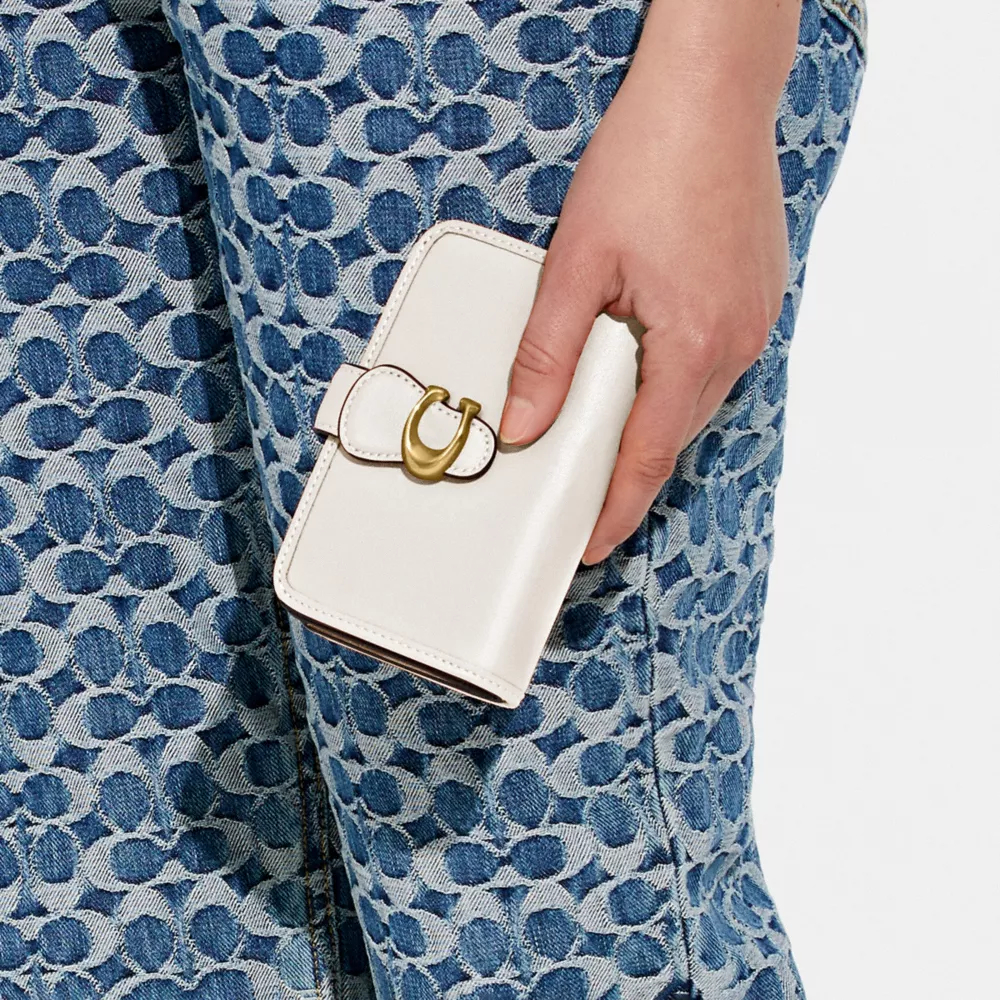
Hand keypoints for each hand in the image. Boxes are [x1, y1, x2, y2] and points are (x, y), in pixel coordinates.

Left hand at [499, 0, 799, 564]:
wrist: (712, 90)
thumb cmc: (649, 160)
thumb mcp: (576, 264)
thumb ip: (547, 354)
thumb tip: (524, 423)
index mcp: (692, 345)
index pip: (647, 456)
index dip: (615, 508)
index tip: (591, 545)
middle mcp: (735, 343)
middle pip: (672, 433)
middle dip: (626, 465)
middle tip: (578, 483)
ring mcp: (754, 319)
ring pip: (692, 399)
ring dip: (648, 416)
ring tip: (602, 416)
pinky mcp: (757, 296)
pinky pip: (710, 363)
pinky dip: (671, 378)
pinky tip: (643, 358)